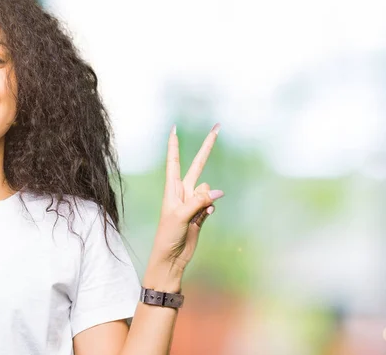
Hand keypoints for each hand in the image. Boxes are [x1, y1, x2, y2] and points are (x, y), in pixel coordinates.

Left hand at [151, 123, 223, 272]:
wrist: (171, 257)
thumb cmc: (168, 236)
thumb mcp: (180, 216)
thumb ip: (198, 201)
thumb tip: (217, 192)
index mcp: (172, 188)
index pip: (174, 161)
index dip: (174, 145)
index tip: (174, 128)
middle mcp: (182, 191)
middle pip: (198, 165)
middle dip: (207, 147)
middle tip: (217, 127)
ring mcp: (193, 202)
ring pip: (208, 190)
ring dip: (206, 201)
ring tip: (195, 216)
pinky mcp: (201, 213)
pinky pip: (211, 205)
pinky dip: (210, 211)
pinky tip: (203, 219)